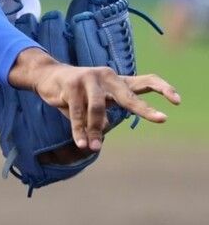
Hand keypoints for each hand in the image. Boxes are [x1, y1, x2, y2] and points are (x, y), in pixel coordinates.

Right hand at [8, 48, 180, 154]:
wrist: (47, 76)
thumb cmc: (76, 93)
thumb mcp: (93, 103)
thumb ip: (102, 119)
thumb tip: (102, 138)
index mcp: (116, 81)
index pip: (145, 81)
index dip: (162, 89)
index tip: (177, 101)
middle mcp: (106, 76)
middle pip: (128, 95)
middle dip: (145, 109)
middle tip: (161, 119)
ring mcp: (88, 78)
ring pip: (98, 108)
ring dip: (96, 130)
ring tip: (94, 148)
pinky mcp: (71, 85)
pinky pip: (77, 113)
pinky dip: (79, 130)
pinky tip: (82, 143)